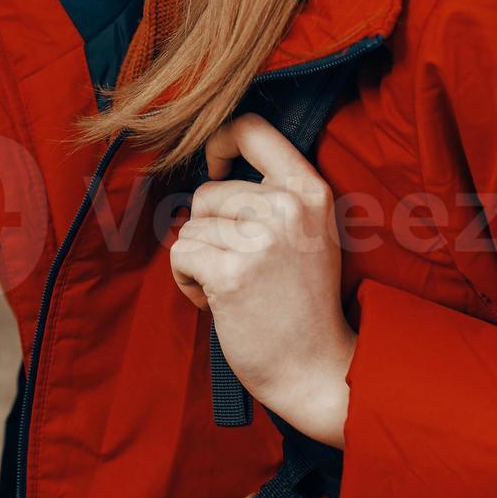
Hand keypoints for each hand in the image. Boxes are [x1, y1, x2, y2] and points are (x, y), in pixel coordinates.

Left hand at [168, 113, 355, 447]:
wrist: (315, 368)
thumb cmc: (303, 303)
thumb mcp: (309, 233)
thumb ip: (273, 196)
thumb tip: (213, 172)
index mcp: (310, 190)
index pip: (252, 129)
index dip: (220, 143)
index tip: (216, 171)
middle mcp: (289, 206)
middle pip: (208, 191)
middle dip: (209, 231)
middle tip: (236, 268)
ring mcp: (261, 238)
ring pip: (192, 226)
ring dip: (198, 260)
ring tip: (230, 288)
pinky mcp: (232, 271)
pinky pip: (181, 254)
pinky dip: (186, 281)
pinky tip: (215, 302)